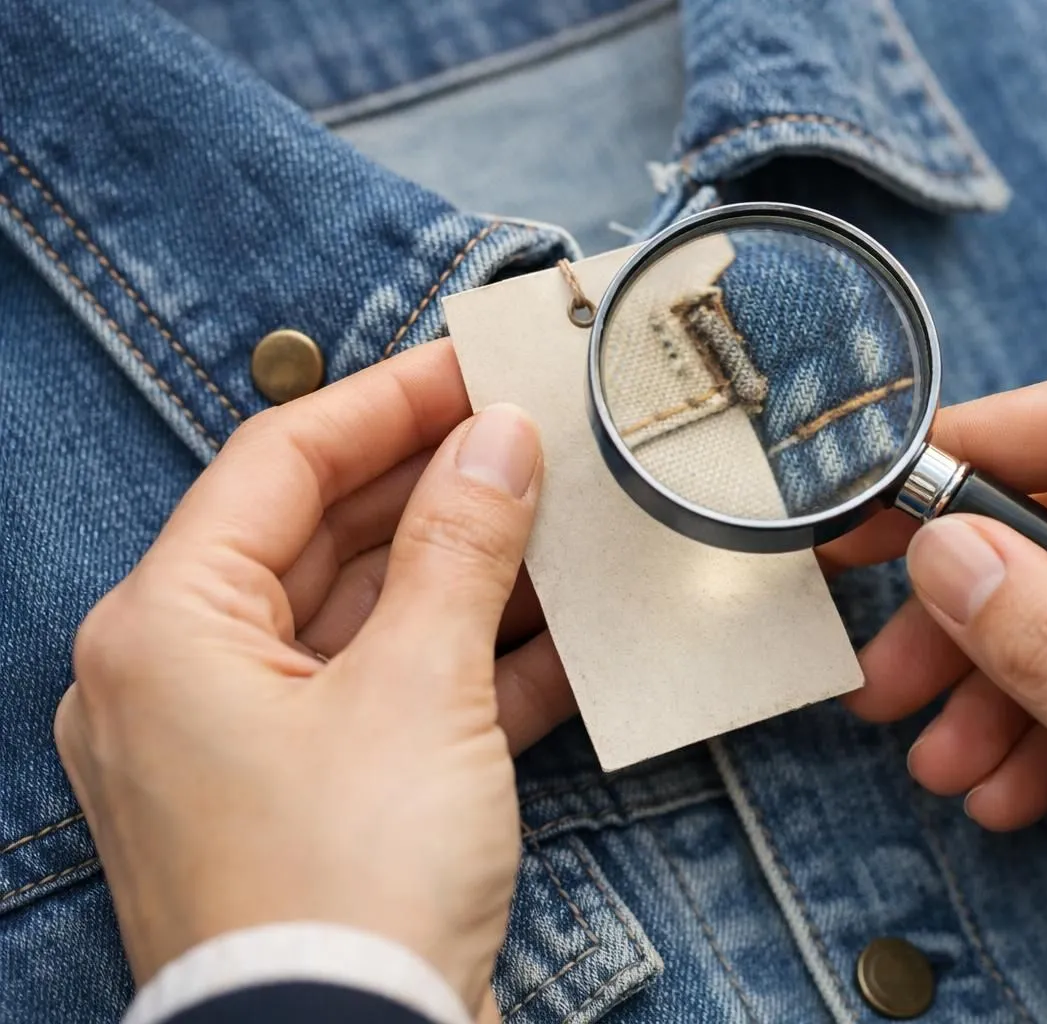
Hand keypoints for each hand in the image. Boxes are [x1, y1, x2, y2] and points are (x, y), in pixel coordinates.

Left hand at [54, 340, 574, 1015]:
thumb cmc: (346, 889)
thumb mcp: (420, 688)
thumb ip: (461, 547)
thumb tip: (497, 442)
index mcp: (167, 630)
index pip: (279, 462)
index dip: (388, 401)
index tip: (474, 366)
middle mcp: (187, 681)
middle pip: (323, 537)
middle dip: (436, 487)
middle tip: (529, 438)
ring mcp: (249, 748)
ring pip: (367, 620)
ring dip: (466, 576)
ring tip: (559, 524)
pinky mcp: (312, 803)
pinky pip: (390, 699)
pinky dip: (469, 666)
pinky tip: (561, 637)